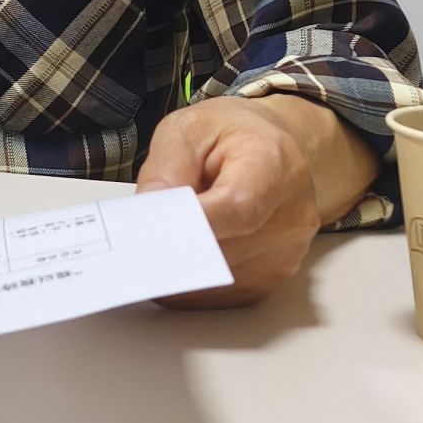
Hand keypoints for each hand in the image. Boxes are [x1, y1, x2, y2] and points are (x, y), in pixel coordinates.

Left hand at [135, 96, 322, 307]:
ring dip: (180, 269)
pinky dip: (192, 284)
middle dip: (174, 248)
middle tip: (130, 246)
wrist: (268, 147)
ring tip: (151, 245)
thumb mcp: (187, 129)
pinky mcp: (275, 275)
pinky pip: (227, 294)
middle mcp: (292, 214)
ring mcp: (287, 251)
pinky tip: (170, 263)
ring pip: (221, 279)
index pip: (238, 208)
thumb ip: (166, 168)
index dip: (192, 224)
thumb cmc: (227, 134)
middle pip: (225, 249)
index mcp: (274, 164)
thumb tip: (150, 211)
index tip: (152, 229)